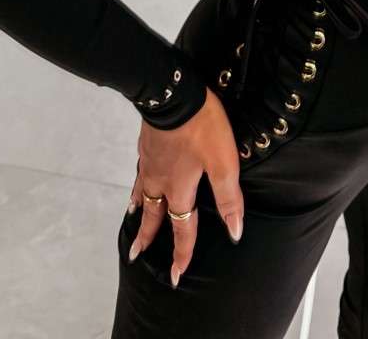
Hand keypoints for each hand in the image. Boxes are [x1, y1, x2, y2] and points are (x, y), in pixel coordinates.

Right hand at [125, 87, 243, 287]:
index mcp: (179, 188)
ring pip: (142, 194)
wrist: (171, 92)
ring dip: (140, 211)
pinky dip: (136, 184)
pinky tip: (139, 179)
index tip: (176, 274)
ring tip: (133, 220)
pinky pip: (140, 172)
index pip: (182, 228)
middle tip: (136, 255)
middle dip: (148, 236)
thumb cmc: (201, 127)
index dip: (182, 252)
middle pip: (154, 215)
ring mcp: (151, 161)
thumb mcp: (223, 162)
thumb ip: (228, 197)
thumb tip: (234, 232)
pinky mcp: (147, 143)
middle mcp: (160, 179)